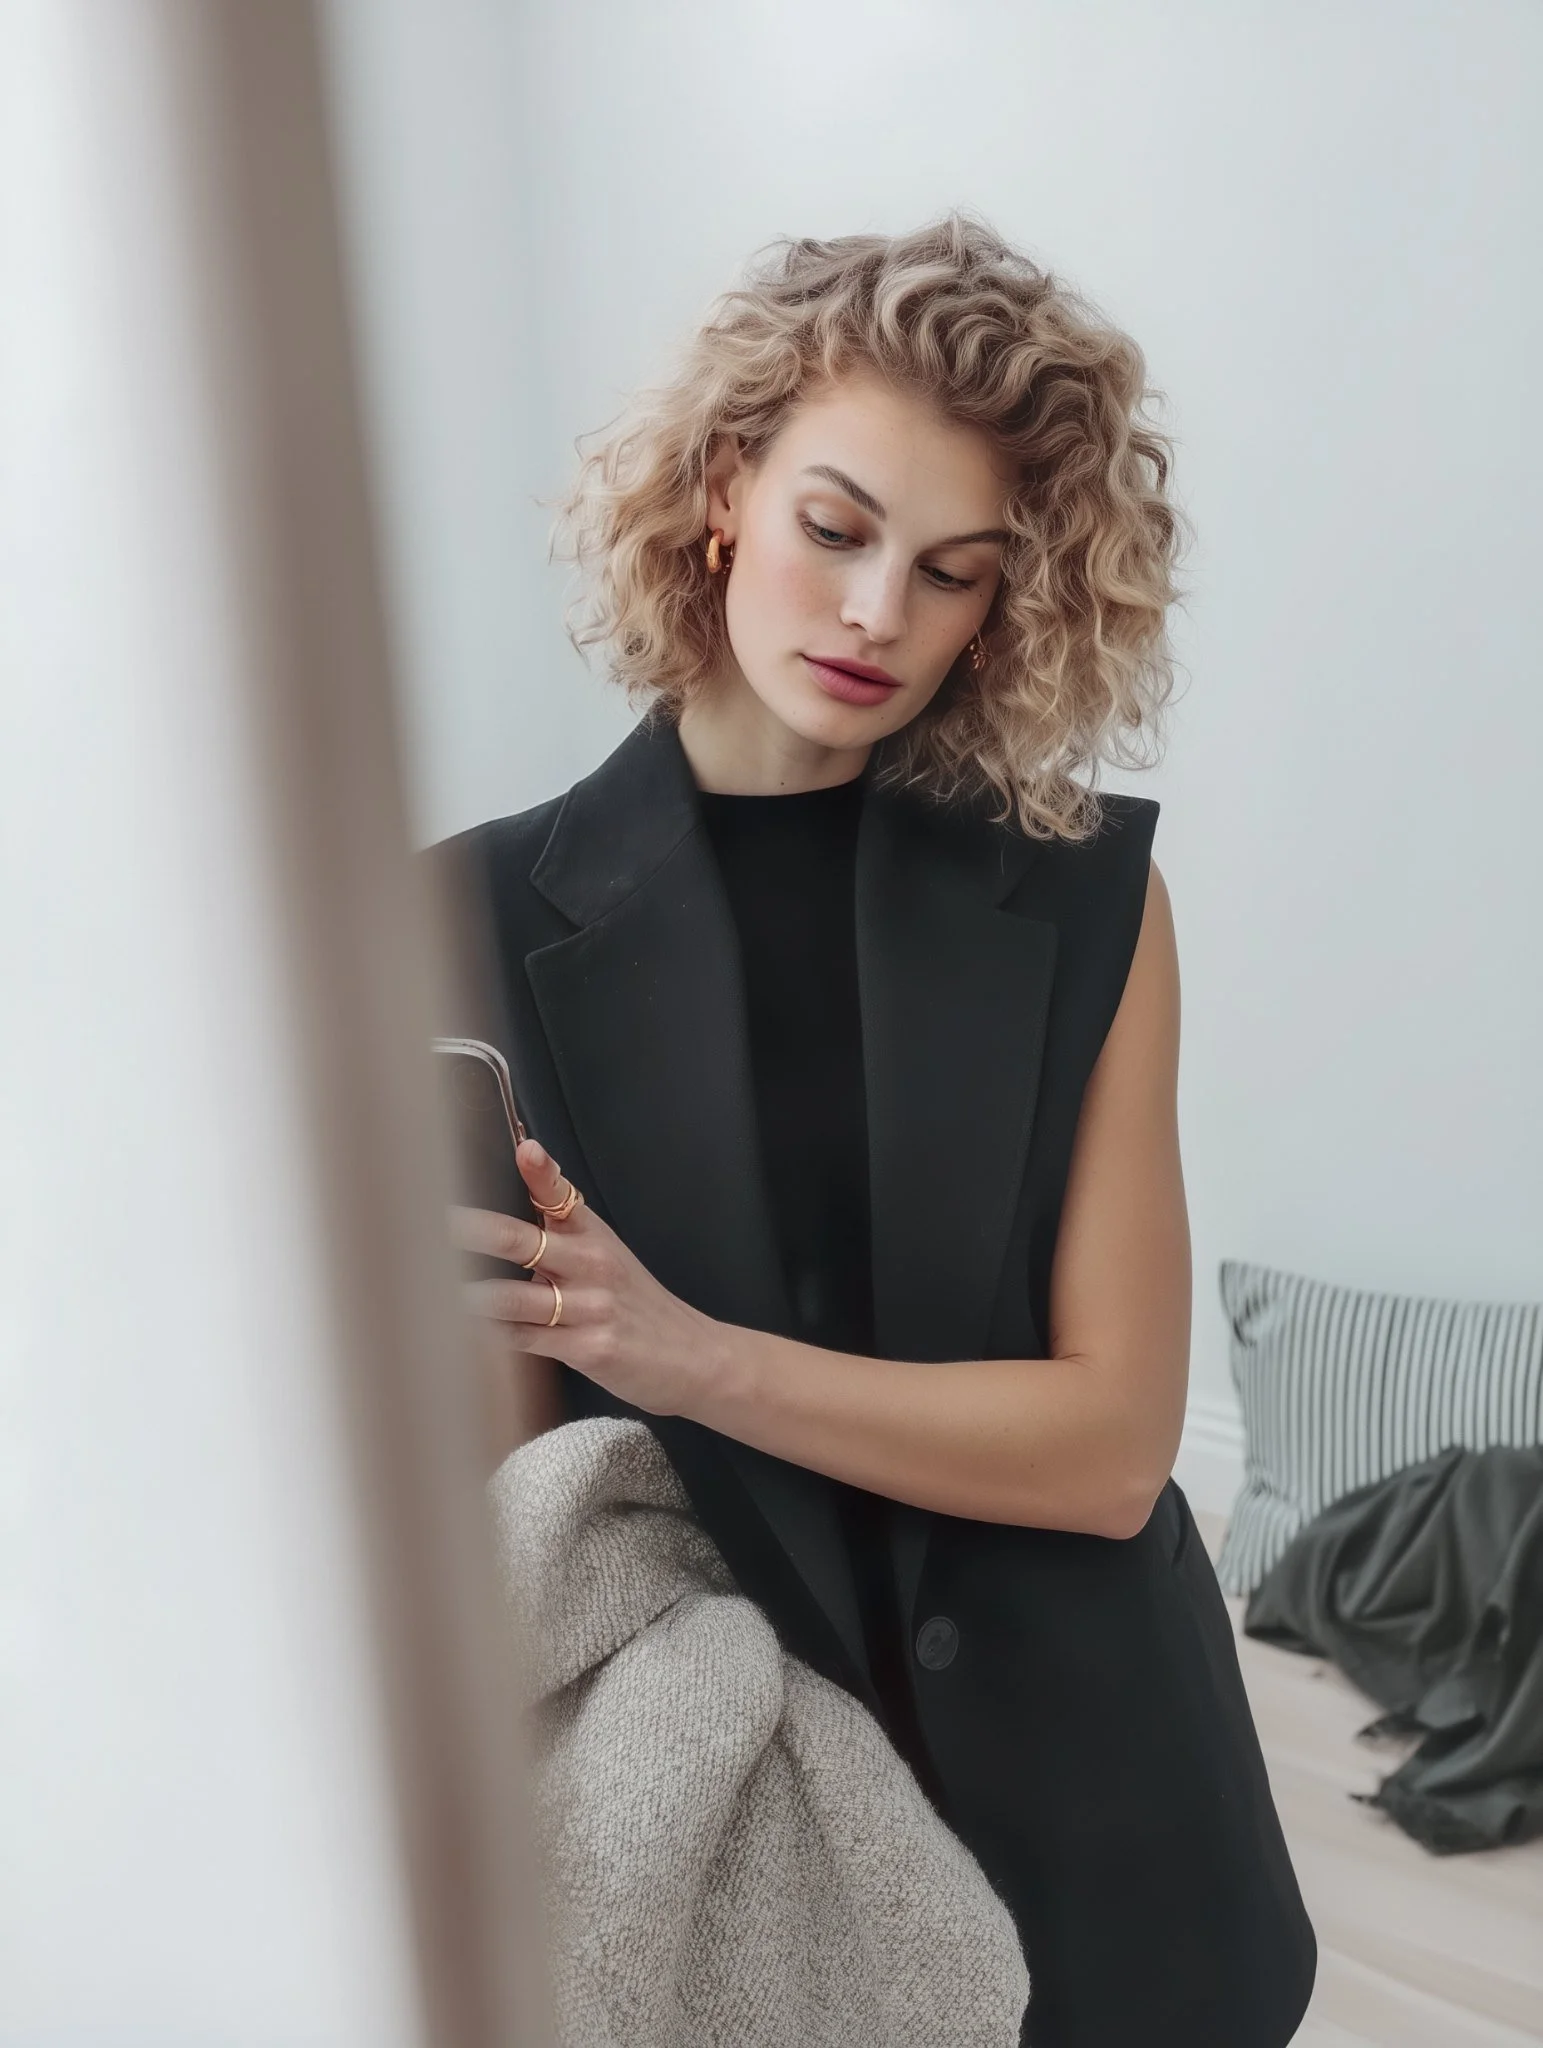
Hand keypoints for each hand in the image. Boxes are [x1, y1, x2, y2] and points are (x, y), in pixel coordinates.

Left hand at [448, 1138, 724, 1419]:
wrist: (691, 1356)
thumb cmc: (634, 1304)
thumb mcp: (604, 1254)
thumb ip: (558, 1227)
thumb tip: (508, 1190)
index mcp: (591, 1233)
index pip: (560, 1192)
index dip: (539, 1169)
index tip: (522, 1147)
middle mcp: (591, 1263)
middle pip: (521, 1240)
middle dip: (472, 1232)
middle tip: (432, 1224)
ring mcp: (591, 1306)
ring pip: (513, 1299)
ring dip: (470, 1297)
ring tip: (428, 1290)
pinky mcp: (589, 1348)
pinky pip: (526, 1342)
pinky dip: (491, 1339)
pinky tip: (463, 1335)